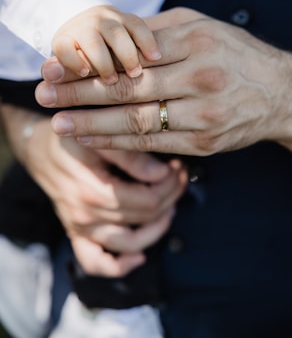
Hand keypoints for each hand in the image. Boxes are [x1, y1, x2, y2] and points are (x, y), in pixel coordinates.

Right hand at [1, 105, 186, 275]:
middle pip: (144, 217)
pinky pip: (96, 262)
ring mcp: (82, 229)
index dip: (169, 185)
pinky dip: (120, 266)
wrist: (40, 151)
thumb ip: (129, 155)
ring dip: (158, 228)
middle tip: (179, 177)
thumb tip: (161, 173)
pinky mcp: (77, 235)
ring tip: (170, 206)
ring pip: (130, 243)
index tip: (178, 167)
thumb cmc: (70, 141)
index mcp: (93, 190)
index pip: (147, 198)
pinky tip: (140, 257)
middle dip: (170, 197)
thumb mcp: (98, 139)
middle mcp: (87, 215)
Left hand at [36, 8, 291, 153]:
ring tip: (60, 123)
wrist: (280, 93)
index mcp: (195, 42)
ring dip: (93, 123)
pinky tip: (93, 138)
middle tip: (44, 94)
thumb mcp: (200, 26)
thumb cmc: (234, 55)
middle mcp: (200, 77)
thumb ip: (155, 30)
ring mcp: (203, 114)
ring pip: (138, 120)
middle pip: (129, 88)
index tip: (55, 65)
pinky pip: (154, 142)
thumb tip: (110, 30)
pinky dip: (119, 142)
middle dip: (80, 93)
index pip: (130, 53)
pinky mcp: (203, 142)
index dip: (90, 62)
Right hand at [52, 5, 160, 82]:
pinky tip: (84, 73)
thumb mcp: (125, 44)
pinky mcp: (60, 40)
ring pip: (93, 42)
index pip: (137, 25)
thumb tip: (162, 62)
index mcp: (121, 20)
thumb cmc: (109, 46)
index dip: (147, 41)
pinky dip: (75, 61)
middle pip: (117, 33)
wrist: (73, 32)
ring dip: (103, 62)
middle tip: (135, 74)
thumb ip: (140, 52)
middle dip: (127, 55)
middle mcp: (101, 20)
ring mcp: (79, 28)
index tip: (156, 58)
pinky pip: (66, 48)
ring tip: (111, 80)